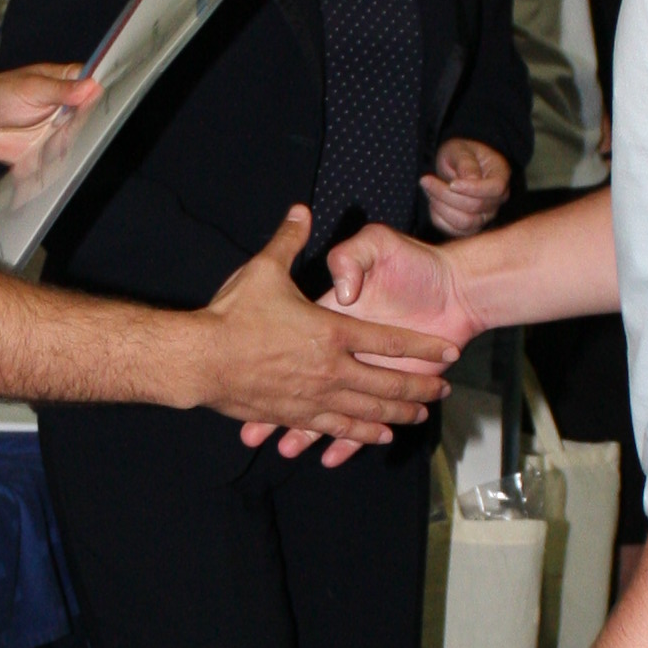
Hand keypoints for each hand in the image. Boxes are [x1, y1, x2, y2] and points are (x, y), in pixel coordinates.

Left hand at [0, 57, 98, 163]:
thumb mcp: (32, 87)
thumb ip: (62, 90)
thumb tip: (91, 86)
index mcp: (70, 83)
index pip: (97, 89)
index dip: (106, 97)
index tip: (111, 104)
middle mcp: (71, 108)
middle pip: (94, 118)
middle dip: (94, 126)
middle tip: (91, 130)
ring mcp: (63, 131)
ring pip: (82, 142)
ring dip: (79, 147)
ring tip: (73, 148)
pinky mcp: (51, 153)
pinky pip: (64, 161)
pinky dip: (63, 165)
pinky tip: (61, 164)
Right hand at [196, 206, 449, 446]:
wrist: (199, 360)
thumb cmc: (231, 314)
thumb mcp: (263, 269)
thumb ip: (288, 240)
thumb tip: (302, 211)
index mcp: (330, 331)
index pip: (389, 342)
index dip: (422, 347)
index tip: (448, 352)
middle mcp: (330, 369)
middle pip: (387, 382)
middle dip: (419, 386)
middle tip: (444, 389)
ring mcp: (314, 396)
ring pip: (368, 410)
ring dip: (398, 412)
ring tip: (421, 414)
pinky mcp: (296, 415)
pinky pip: (338, 427)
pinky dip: (362, 433)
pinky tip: (380, 436)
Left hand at [422, 137, 508, 236]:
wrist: (453, 165)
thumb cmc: (459, 154)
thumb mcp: (460, 149)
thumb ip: (466, 163)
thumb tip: (472, 180)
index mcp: (500, 174)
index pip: (496, 188)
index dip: (473, 189)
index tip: (451, 183)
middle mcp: (497, 199)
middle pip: (476, 206)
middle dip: (446, 194)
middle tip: (426, 180)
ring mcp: (485, 216)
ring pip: (465, 222)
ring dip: (441, 206)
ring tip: (428, 189)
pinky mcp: (470, 227)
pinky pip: (454, 230)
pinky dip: (438, 217)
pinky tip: (433, 201)